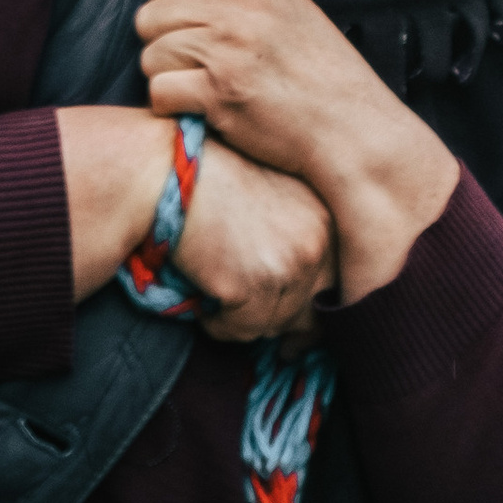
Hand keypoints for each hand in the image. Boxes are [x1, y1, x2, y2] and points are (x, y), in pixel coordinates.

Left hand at [136, 0, 459, 300]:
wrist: (353, 129)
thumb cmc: (321, 74)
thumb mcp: (286, 7)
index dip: (163, 0)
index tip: (182, 28)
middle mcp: (239, 9)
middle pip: (149, 15)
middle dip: (159, 45)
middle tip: (188, 68)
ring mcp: (228, 50)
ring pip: (151, 56)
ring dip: (165, 79)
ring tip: (198, 92)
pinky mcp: (220, 94)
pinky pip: (160, 92)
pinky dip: (172, 109)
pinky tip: (199, 113)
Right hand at [173, 135, 335, 343]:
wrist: (168, 172)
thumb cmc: (208, 180)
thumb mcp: (271, 196)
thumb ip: (293, 238)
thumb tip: (301, 310)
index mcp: (326, 216)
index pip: (335, 282)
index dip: (310, 308)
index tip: (295, 330)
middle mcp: (318, 240)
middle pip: (311, 311)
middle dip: (280, 321)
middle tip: (248, 319)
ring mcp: (290, 263)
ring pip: (275, 324)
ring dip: (243, 323)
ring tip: (216, 299)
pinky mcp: (256, 284)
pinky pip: (242, 330)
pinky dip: (219, 325)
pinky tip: (203, 303)